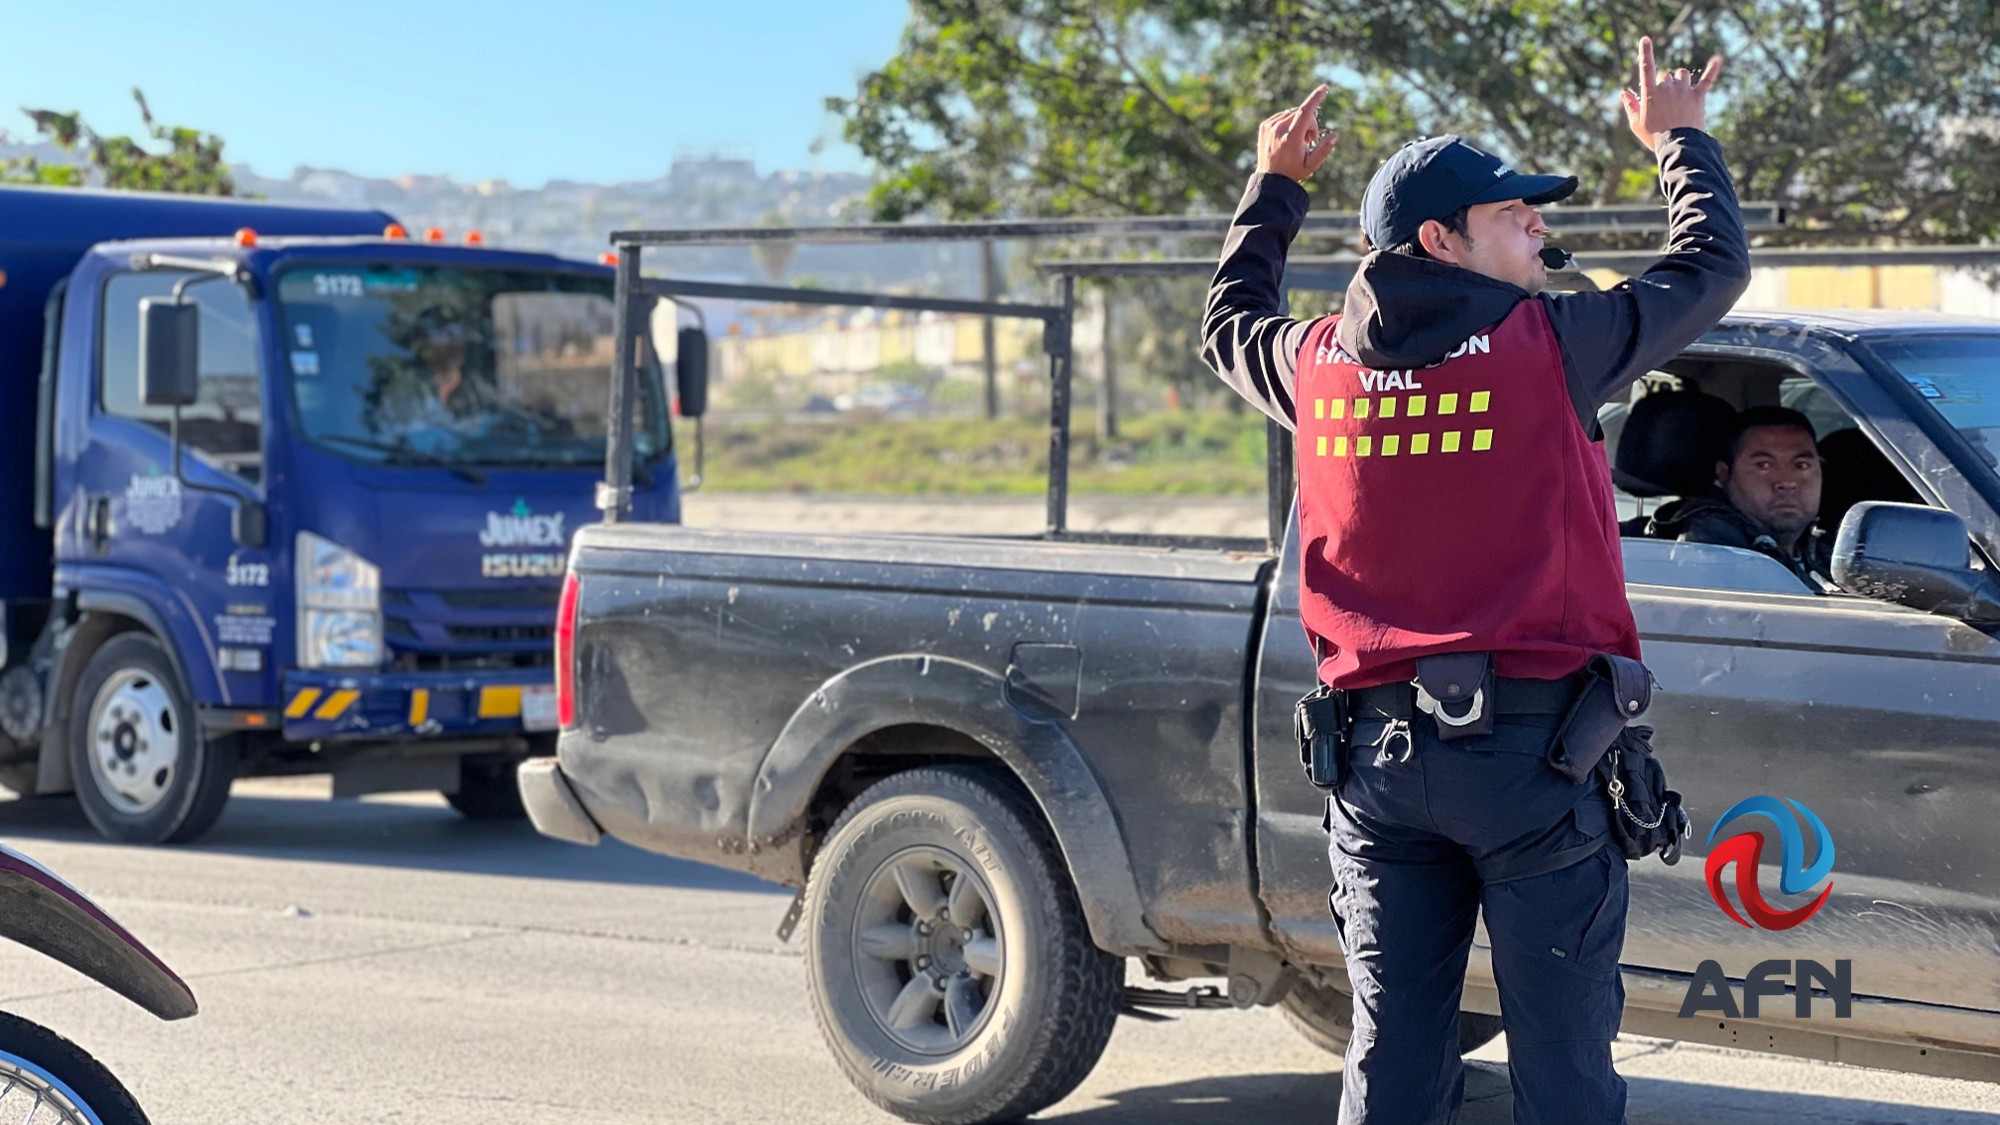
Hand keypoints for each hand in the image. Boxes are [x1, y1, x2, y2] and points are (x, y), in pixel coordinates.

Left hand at [1257, 84, 1337, 183]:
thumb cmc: (1293, 171)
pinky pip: (1283, 116)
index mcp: (1290, 138)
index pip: (1305, 112)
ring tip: (1298, 141)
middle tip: (1309, 140)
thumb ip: (1324, 149)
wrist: (1270, 178)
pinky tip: (1287, 137)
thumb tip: (1335, 135)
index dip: (1316, 99)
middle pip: (1303, 113)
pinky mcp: (1264, 125)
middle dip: (1310, 123)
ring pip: (1293, 113)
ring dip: (1300, 123)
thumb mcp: (1312, 164)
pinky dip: (1289, 123)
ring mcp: (1269, 126)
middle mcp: (1278, 130)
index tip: (1324, 88)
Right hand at [1619, 36, 1722, 152]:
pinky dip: (1712, 69)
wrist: (1678, 146)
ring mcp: (1684, 91)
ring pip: (1682, 75)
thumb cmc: (1654, 137)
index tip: (1645, 39)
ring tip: (1679, 95)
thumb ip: (1630, 106)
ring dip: (1680, 80)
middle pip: (1665, 75)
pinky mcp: (1698, 96)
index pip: (1646, 68)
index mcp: (1650, 93)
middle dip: (1664, 84)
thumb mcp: (1636, 124)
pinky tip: (1717, 60)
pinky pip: (1707, 79)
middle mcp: (1667, 87)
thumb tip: (1623, 93)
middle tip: (1664, 103)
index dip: (1645, 52)